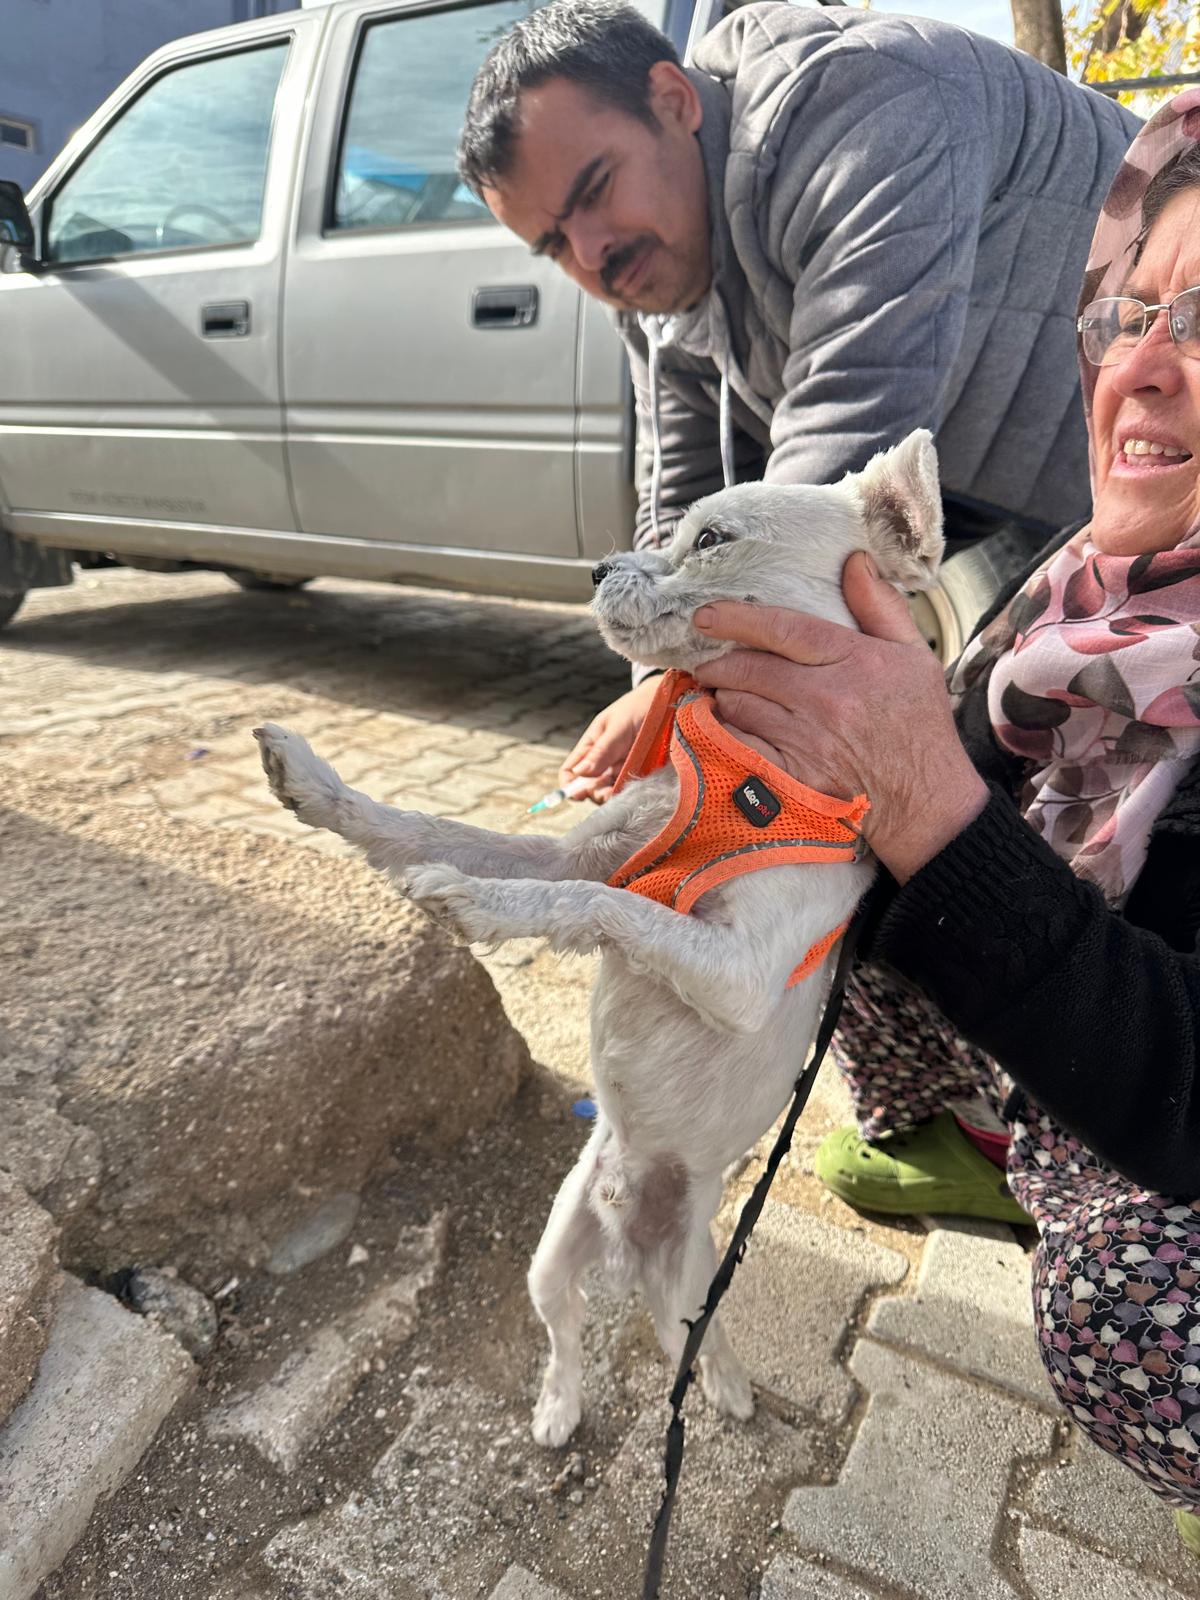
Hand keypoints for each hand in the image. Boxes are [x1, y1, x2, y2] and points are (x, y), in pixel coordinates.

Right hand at [558, 676, 661, 803]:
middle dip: (592, 793)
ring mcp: (620, 769)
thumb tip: (579, 773)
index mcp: (591, 746)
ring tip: (615, 792)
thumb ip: (600, 750)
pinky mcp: (638, 773)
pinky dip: (626, 794)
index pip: (570, 771)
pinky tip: (630, 792)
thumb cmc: (637, 707)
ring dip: (609, 796)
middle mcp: (603, 761)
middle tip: (603, 791)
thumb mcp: (617, 727)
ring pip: (607, 791)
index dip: (568, 785)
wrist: (668, 702)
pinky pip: (627, 789)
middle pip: (588, 786)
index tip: (576, 794)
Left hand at [691, 552, 987, 882]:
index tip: (706, 615)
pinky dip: (725, 734)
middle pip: (750, 668)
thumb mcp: (915, 656)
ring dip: (724, 697)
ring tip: (725, 692)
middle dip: (719, 661)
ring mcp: (807, 741)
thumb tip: (854, 561)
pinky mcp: (793, 776)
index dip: (738, 618)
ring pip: (738, 706)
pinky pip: (738, 746)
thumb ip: (881, 606)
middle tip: (708, 660)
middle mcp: (827, 700)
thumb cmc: (919, 726)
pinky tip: (727, 728)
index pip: (785, 628)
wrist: (928, 804)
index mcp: (857, 662)